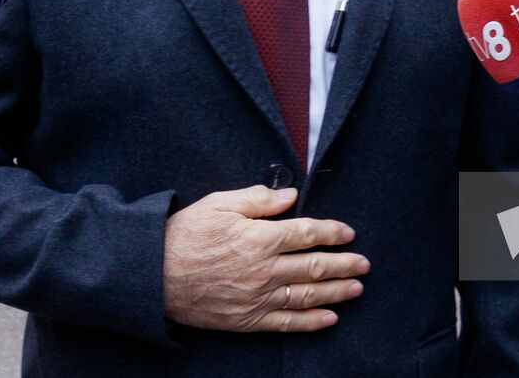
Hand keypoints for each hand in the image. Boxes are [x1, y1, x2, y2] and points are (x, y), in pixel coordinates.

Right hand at [162, 185, 368, 331]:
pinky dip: (310, 322)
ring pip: (306, 295)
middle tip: (364, 264)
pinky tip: (329, 318)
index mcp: (260, 238)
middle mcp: (264, 270)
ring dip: (336, 292)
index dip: (333, 233)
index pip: (308, 233)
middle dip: (344, 265)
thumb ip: (258, 199)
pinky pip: (286, 323)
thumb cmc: (185, 234)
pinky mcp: (247, 320)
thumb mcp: (219, 204)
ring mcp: (257, 298)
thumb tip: (291, 195)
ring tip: (356, 288)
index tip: (348, 233)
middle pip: (314, 266)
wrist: (154, 274)